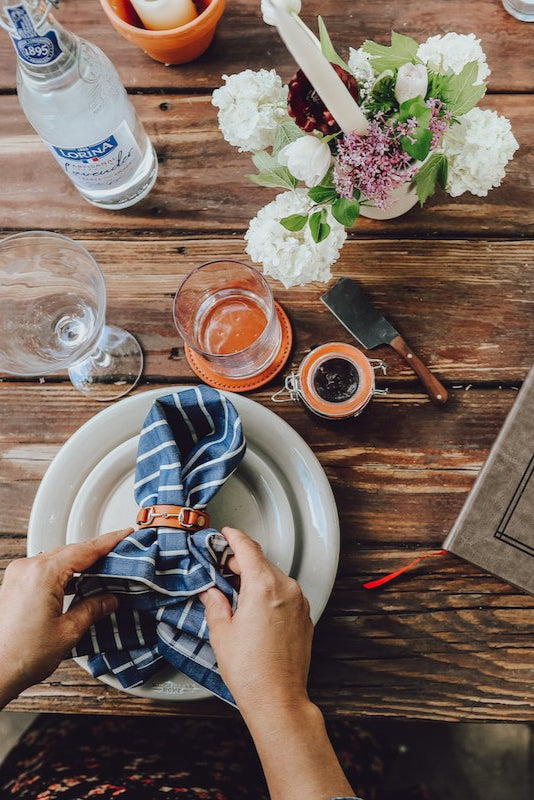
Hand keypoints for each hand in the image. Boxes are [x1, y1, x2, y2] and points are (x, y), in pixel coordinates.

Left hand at [0, 528, 132, 705]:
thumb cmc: (20, 656)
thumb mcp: (68, 632)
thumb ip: (92, 609)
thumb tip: (109, 599)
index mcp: (43, 574)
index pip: (85, 550)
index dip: (109, 541)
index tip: (125, 534)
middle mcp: (27, 569)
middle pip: (71, 551)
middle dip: (96, 552)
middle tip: (120, 554)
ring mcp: (18, 576)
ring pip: (57, 559)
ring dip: (79, 563)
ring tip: (102, 570)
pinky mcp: (13, 586)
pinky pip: (44, 569)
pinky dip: (63, 572)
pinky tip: (76, 582)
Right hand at [200, 526, 312, 716]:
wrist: (278, 699)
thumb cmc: (251, 671)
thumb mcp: (221, 633)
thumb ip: (216, 604)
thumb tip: (212, 593)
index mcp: (263, 586)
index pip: (248, 548)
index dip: (235, 537)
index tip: (227, 533)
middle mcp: (286, 589)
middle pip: (262, 562)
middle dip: (242, 561)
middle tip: (223, 568)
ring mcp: (299, 603)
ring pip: (275, 577)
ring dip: (256, 578)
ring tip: (237, 592)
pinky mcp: (305, 617)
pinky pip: (286, 594)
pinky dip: (270, 593)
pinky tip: (255, 608)